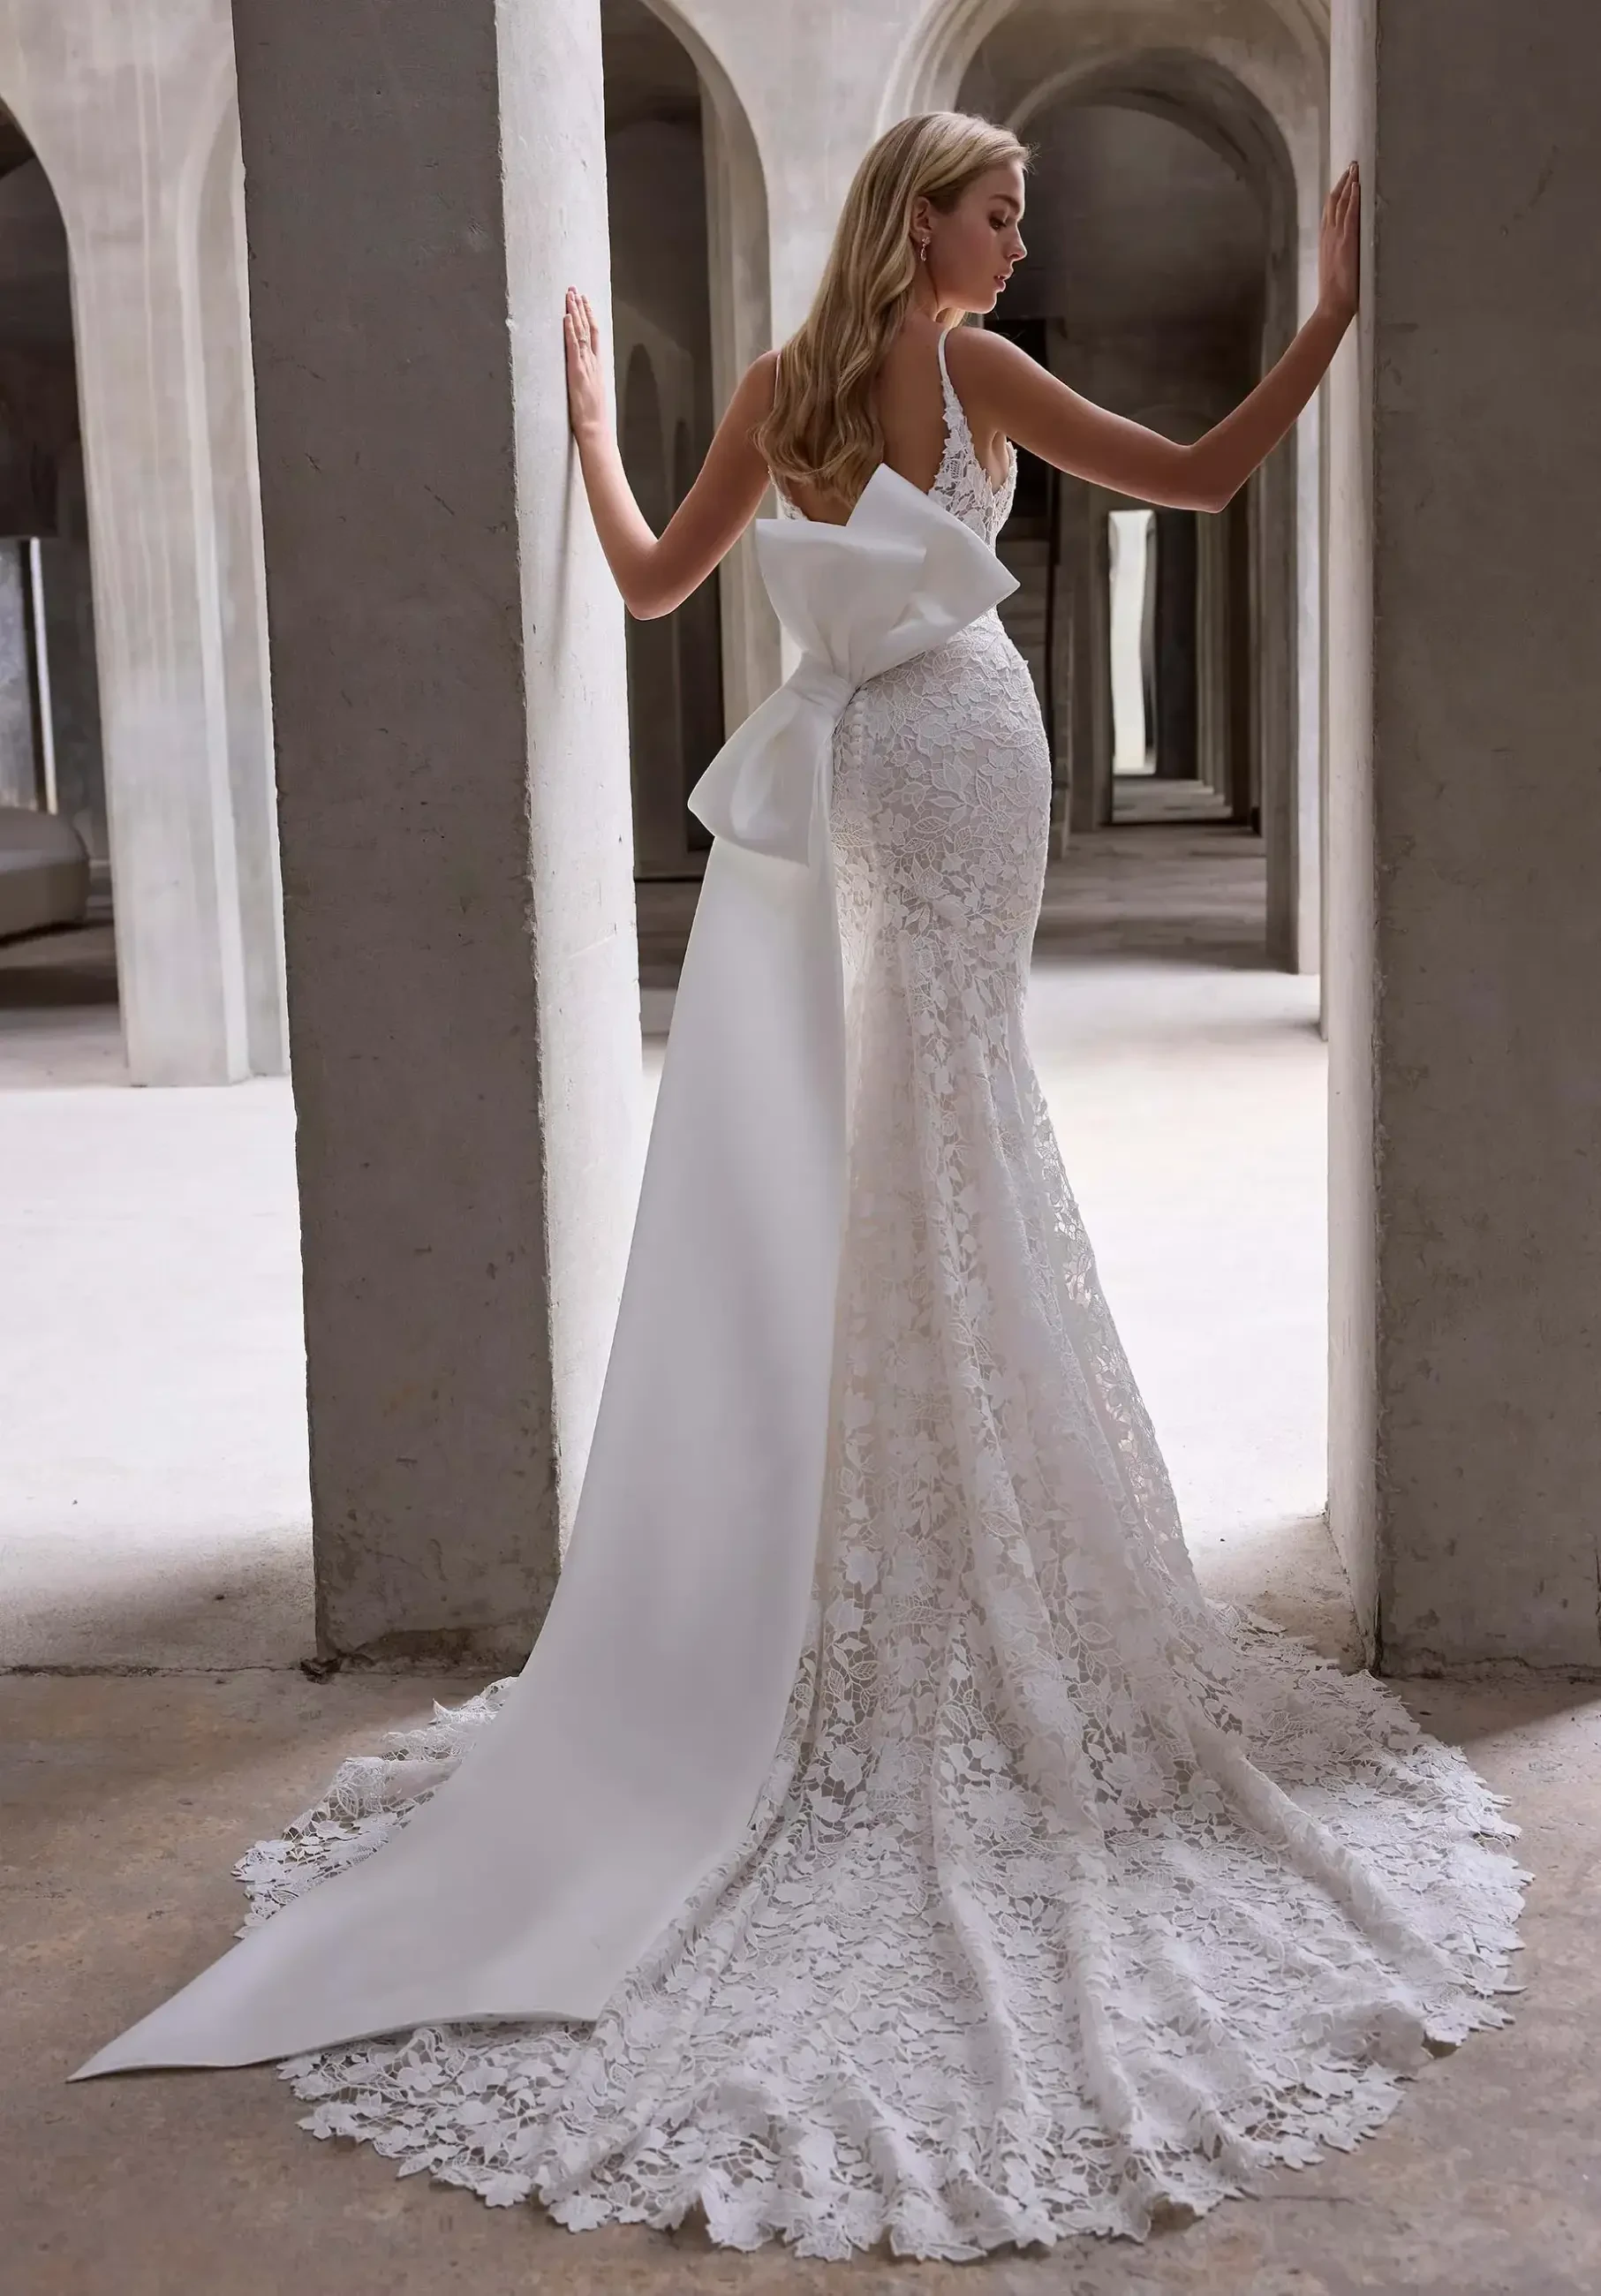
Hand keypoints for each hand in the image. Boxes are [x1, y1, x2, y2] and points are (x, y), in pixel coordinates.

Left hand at [564, 286, 607, 439]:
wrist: (595, 429)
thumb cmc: (592, 418)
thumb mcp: (592, 394)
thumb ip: (588, 380)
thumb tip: (583, 375)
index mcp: (597, 367)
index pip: (595, 336)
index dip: (590, 317)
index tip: (585, 302)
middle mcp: (593, 363)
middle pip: (589, 329)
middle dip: (582, 308)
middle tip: (576, 289)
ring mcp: (586, 365)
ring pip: (582, 333)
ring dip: (575, 312)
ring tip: (570, 295)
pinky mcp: (577, 371)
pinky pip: (574, 346)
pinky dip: (570, 330)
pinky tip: (566, 316)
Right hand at [1318, 163, 1359, 324]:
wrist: (1332, 305)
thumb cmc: (1336, 292)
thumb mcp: (1334, 267)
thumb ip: (1338, 253)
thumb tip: (1346, 247)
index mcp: (1325, 241)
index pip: (1330, 211)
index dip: (1336, 193)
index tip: (1344, 179)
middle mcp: (1328, 236)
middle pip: (1333, 202)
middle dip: (1342, 182)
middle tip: (1351, 166)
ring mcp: (1336, 237)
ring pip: (1341, 203)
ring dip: (1349, 184)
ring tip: (1355, 168)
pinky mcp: (1346, 242)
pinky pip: (1349, 215)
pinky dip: (1353, 198)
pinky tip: (1357, 185)